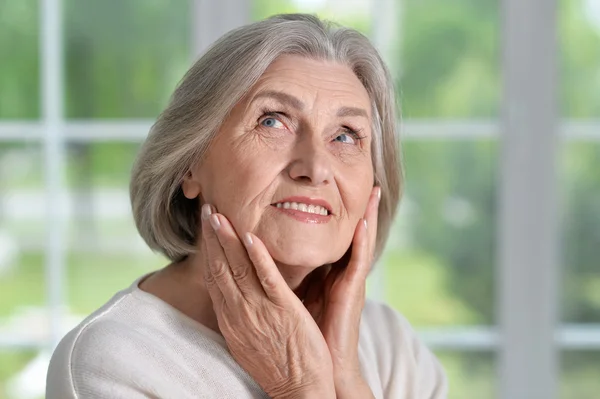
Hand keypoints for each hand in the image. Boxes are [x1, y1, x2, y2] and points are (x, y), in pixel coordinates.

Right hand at [200, 204, 335, 398]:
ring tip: (219, 214)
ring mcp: (260, 311)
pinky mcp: (283, 311)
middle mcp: (239, 314)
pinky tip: (250, 236)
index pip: (214, 278)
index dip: (208, 251)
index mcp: (231, 320)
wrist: (299, 390)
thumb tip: (231, 296)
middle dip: (211, 237)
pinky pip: (267, 279)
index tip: (205, 228)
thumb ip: (239, 315)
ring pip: (237, 269)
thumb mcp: (247, 340)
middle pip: (219, 269)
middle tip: (207, 209)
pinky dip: (257, 257)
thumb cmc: (276, 365)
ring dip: (226, 239)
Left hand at [300, 186, 380, 397]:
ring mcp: (349, 282)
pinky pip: (358, 263)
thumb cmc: (305, 334)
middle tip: (367, 179)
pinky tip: (362, 223)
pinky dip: (362, 242)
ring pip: (362, 242)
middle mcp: (341, 274)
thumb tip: (268, 255)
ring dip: (368, 216)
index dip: (337, 213)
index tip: (339, 189)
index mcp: (328, 274)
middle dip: (360, 207)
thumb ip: (289, 276)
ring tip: (374, 191)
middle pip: (352, 234)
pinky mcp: (352, 292)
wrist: (318, 368)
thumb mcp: (295, 297)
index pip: (333, 236)